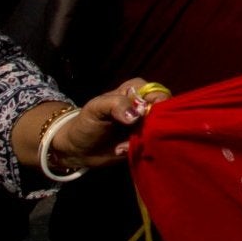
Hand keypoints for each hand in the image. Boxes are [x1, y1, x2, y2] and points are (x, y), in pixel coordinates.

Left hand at [50, 78, 172, 171]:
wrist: (77, 148)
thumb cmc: (86, 122)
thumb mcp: (96, 108)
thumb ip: (116, 104)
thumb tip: (137, 115)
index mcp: (138, 90)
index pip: (159, 93)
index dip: (157, 105)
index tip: (144, 117)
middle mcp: (146, 106)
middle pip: (164, 112)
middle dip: (151, 126)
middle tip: (133, 134)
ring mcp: (146, 125)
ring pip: (160, 130)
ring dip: (142, 140)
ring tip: (121, 146)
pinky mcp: (144, 141)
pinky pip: (151, 144)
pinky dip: (138, 149)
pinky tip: (120, 150)